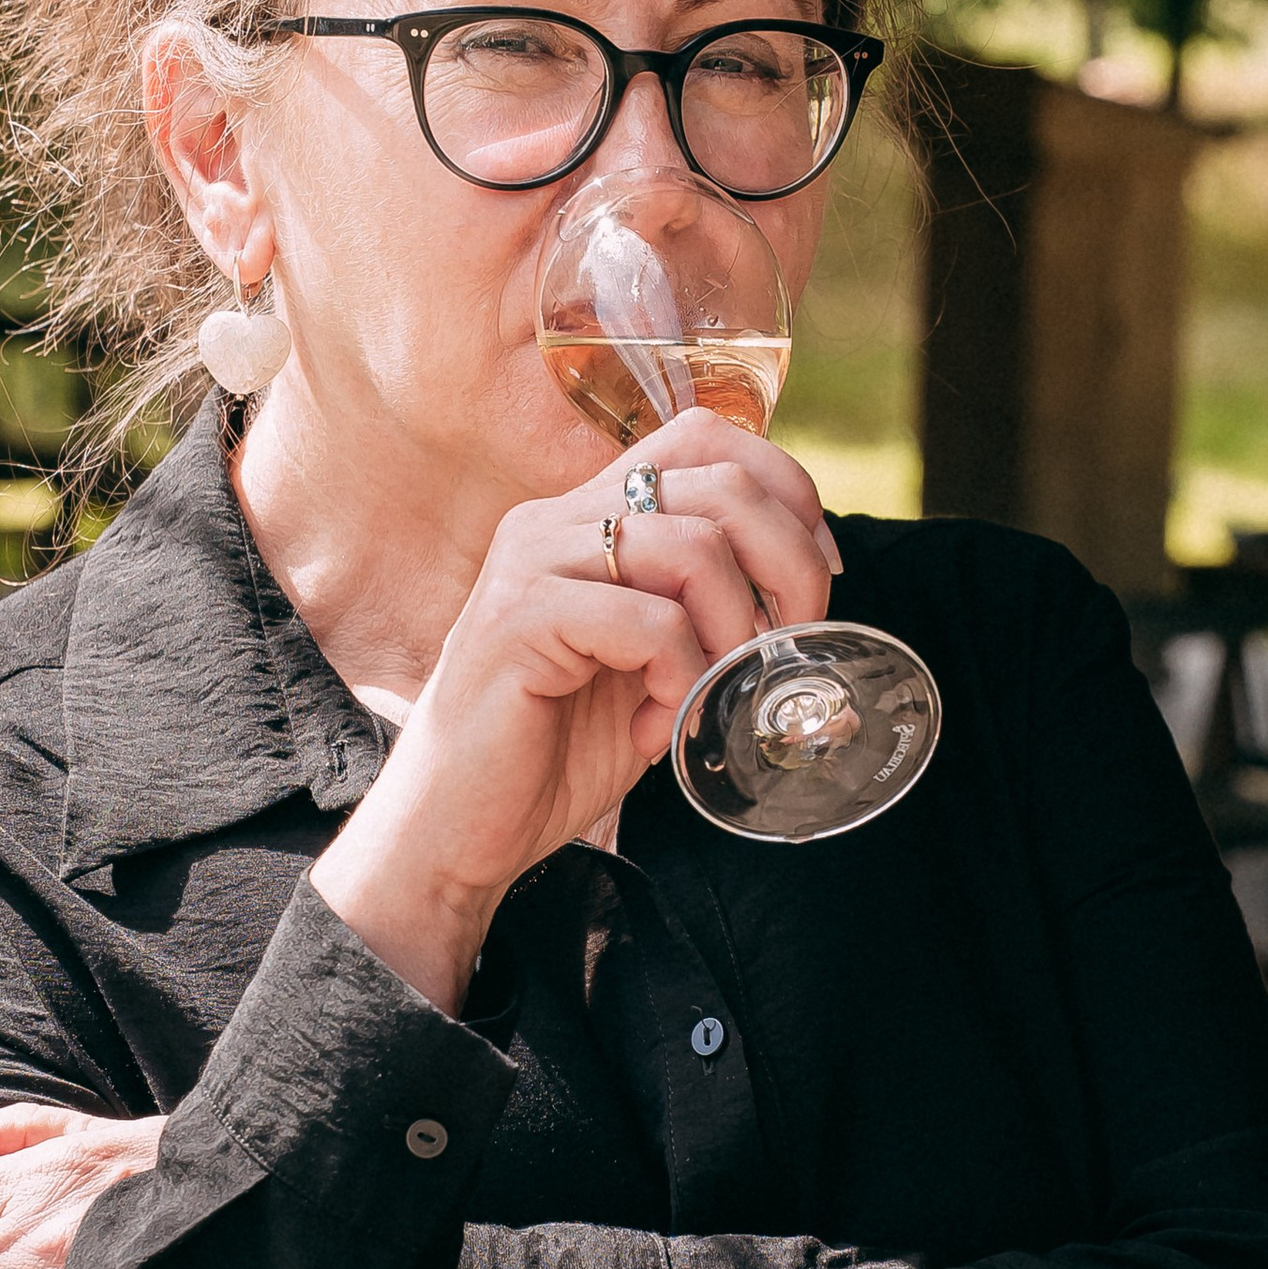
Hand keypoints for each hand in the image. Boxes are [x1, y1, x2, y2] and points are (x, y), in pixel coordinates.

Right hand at [312, 408, 833, 1006]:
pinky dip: (680, 680)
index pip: (704, 436)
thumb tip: (806, 586)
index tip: (814, 577)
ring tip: (710, 698)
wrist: (454, 832)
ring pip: (694, 547)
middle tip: (786, 645)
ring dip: (732, 634)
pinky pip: (650, 622)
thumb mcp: (646, 668)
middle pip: (719, 482)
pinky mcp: (519, 619)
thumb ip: (700, 612)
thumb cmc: (550, 756)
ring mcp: (532, 563)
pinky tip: (656, 728)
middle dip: (789, 565)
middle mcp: (555, 521)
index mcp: (585, 517)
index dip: (783, 492)